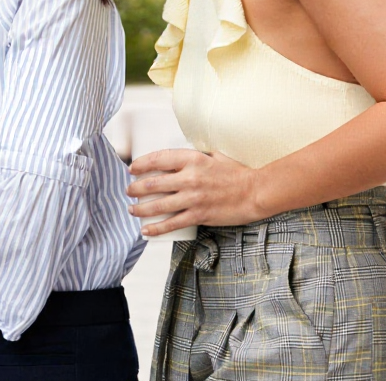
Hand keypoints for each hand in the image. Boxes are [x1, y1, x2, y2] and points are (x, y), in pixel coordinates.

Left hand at [127, 149, 263, 235]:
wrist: (256, 192)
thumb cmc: (236, 172)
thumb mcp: (213, 155)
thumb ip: (194, 156)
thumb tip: (177, 157)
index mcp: (192, 159)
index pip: (158, 159)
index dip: (141, 164)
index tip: (132, 168)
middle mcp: (190, 178)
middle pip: (153, 183)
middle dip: (136, 188)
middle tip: (129, 190)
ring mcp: (193, 198)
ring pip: (159, 205)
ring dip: (141, 208)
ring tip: (132, 209)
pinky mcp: (199, 215)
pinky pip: (172, 223)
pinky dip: (157, 228)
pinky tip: (146, 229)